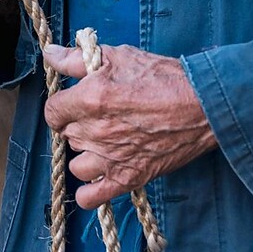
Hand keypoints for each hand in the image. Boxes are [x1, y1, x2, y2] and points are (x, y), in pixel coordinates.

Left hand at [41, 41, 216, 209]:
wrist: (202, 104)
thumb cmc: (163, 77)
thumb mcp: (118, 56)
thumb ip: (77, 59)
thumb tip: (50, 54)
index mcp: (89, 100)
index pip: (52, 112)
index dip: (63, 106)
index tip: (76, 104)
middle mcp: (95, 132)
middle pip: (66, 136)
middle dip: (78, 126)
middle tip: (100, 118)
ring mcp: (111, 158)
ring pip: (77, 165)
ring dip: (86, 155)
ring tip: (103, 145)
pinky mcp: (128, 177)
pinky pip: (91, 197)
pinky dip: (90, 191)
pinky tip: (99, 176)